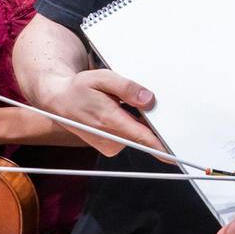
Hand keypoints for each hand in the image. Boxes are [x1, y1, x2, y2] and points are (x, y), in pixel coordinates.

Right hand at [43, 70, 159, 157]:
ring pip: (136, 135)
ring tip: (117, 105)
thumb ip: (127, 88)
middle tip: (129, 101)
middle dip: (148, 119)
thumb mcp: (103, 78)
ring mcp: (109, 146)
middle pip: (143, 134)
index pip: (142, 137)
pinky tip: (116, 114)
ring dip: (135, 121)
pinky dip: (128, 126)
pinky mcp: (110, 147)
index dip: (160, 146)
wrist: (59, 101)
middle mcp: (109, 138)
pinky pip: (129, 137)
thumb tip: (149, 99)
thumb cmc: (80, 88)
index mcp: (108, 121)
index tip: (175, 155)